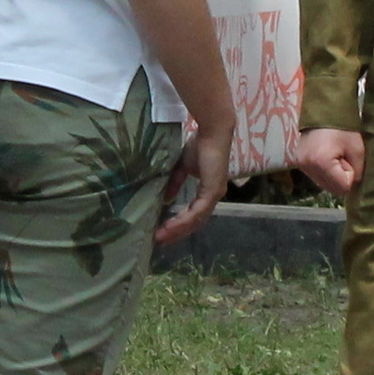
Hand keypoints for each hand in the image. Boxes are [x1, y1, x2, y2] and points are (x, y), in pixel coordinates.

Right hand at [154, 119, 232, 245]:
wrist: (211, 133)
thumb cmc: (199, 146)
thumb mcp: (183, 168)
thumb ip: (175, 183)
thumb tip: (165, 199)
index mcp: (207, 192)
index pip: (194, 215)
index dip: (179, 225)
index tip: (163, 232)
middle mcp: (212, 197)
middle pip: (194, 223)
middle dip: (176, 233)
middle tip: (159, 241)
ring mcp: (214, 196)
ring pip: (195, 221)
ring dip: (177, 230)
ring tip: (161, 236)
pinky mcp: (212, 192)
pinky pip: (197, 212)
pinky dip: (183, 220)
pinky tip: (170, 226)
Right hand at [297, 128, 365, 197]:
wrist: (322, 110)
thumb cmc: (342, 126)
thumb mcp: (357, 148)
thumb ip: (358, 170)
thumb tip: (354, 183)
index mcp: (322, 163)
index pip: (343, 187)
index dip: (351, 176)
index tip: (349, 159)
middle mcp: (308, 168)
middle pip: (332, 189)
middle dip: (342, 178)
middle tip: (343, 158)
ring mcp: (302, 166)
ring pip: (324, 185)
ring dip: (333, 176)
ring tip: (334, 156)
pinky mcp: (299, 163)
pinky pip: (316, 177)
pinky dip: (325, 172)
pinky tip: (326, 157)